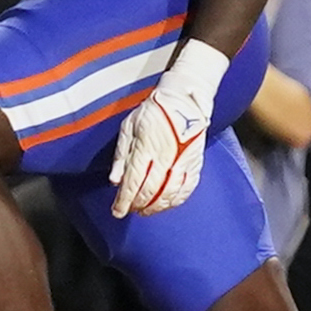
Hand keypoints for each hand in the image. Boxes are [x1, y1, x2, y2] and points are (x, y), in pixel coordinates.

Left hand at [110, 39, 226, 217]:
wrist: (184, 99)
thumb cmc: (153, 111)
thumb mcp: (129, 127)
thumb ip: (121, 155)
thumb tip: (115, 180)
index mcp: (146, 146)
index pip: (133, 181)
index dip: (124, 200)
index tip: (117, 211)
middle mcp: (166, 156)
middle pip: (150, 191)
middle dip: (137, 205)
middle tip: (129, 210)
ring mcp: (183, 161)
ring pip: (169, 194)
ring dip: (155, 207)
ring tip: (145, 211)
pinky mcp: (195, 163)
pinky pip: (187, 188)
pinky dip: (175, 200)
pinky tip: (166, 204)